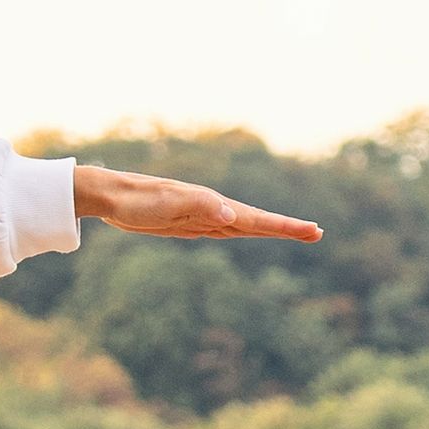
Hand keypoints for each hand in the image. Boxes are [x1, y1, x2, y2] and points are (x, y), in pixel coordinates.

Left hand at [74, 164, 319, 242]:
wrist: (110, 196)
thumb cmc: (137, 199)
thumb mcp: (168, 204)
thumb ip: (201, 206)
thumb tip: (232, 215)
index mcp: (214, 205)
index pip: (258, 218)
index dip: (285, 227)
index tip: (313, 231)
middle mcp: (213, 209)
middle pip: (258, 221)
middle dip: (287, 228)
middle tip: (317, 233)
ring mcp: (202, 216)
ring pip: (244, 226)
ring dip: (269, 230)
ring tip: (295, 233)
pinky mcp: (189, 224)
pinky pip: (225, 230)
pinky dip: (243, 232)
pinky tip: (245, 232)